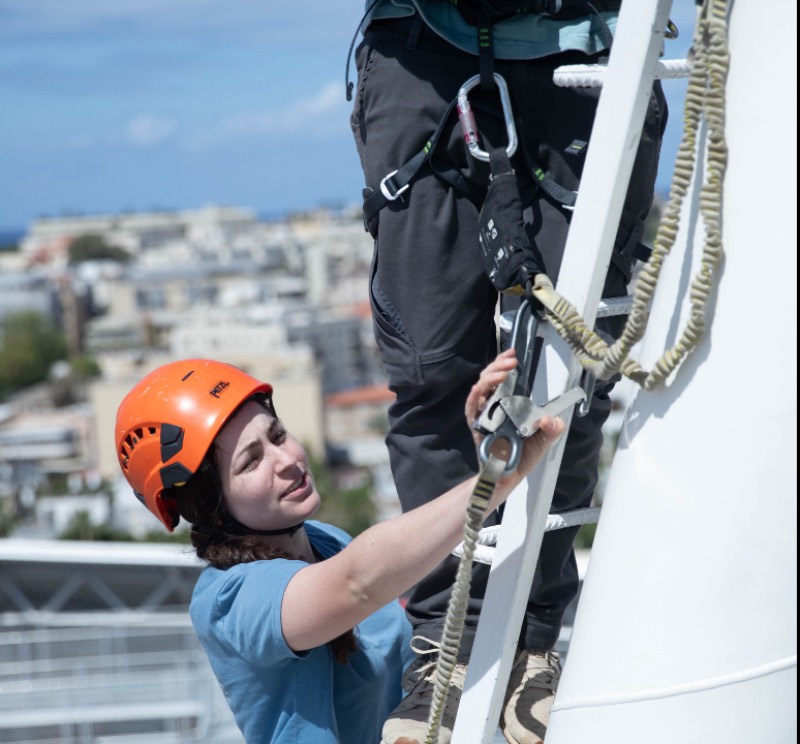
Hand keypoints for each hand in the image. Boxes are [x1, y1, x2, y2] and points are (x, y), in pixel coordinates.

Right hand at [465, 348, 564, 482]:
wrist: (507, 478)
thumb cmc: (521, 457)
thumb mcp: (544, 441)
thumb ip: (552, 429)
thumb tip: (551, 419)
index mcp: (509, 405)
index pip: (504, 378)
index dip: (505, 364)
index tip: (513, 355)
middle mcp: (494, 407)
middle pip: (491, 379)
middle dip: (499, 366)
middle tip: (510, 361)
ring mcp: (484, 416)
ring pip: (480, 389)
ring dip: (489, 378)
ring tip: (501, 373)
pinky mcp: (476, 427)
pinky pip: (471, 409)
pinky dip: (474, 398)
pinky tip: (478, 389)